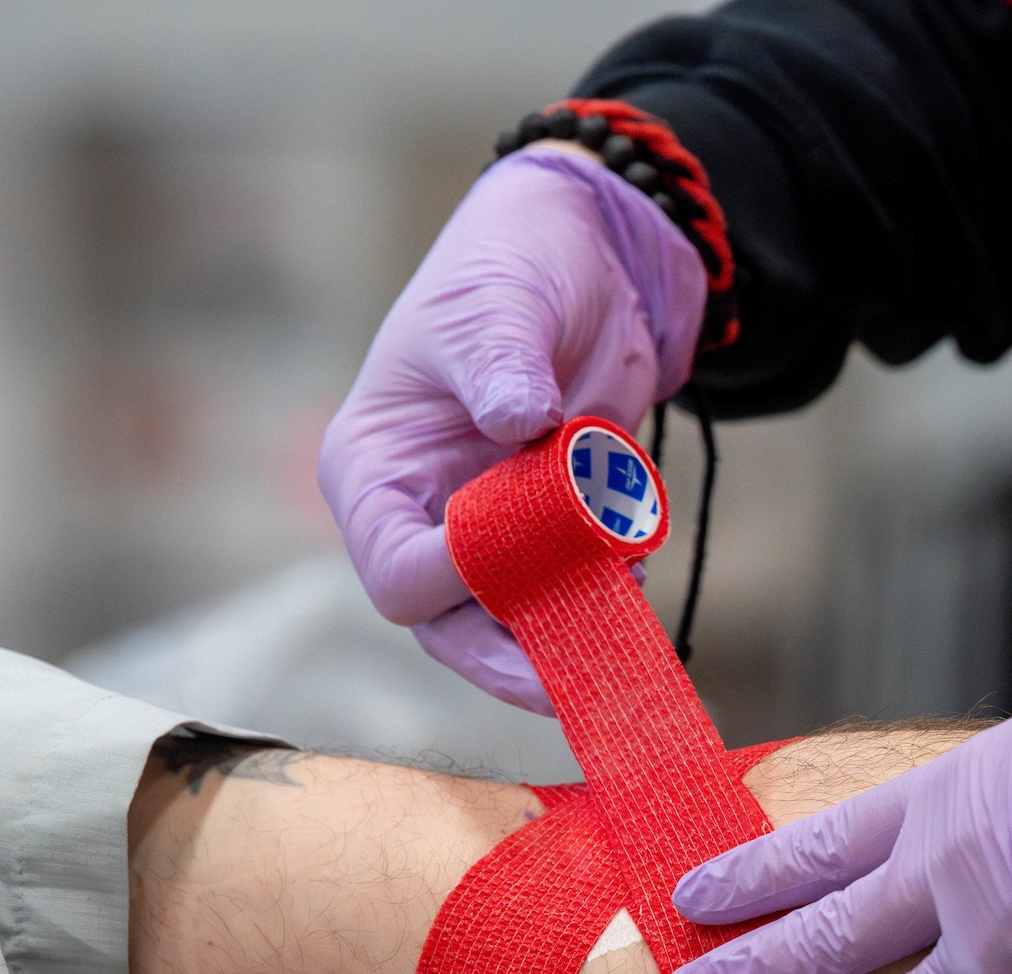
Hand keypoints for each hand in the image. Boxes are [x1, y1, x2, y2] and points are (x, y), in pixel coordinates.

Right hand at [318, 145, 705, 712]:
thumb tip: (518, 419)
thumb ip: (502, 362)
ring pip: (513, 623)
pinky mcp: (555, 527)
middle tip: (568, 685)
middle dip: (508, 656)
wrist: (595, 250)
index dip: (452, 580)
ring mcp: (491, 527)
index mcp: (375, 470)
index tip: (517, 555)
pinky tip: (635, 579)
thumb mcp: (500, 303)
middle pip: (449, 624)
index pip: (396, 569)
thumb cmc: (516, 263)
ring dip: (566, 635)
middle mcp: (424, 514)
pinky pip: (572, 591)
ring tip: (619, 631)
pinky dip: (604, 599)